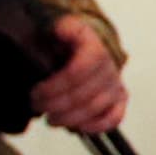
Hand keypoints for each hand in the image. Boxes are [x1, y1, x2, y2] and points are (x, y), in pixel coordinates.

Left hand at [33, 17, 126, 134]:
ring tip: (50, 119)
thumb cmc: (63, 40)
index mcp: (94, 46)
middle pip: (84, 94)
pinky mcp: (120, 98)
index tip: (36, 92)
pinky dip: (95, 126)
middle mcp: (109, 65)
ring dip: (70, 118)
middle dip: (56, 105)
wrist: (81, 45)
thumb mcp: (56, 27)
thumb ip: (57, 29)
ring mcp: (116, 83)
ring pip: (96, 108)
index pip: (78, 71)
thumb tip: (60, 30)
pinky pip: (114, 117)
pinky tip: (76, 127)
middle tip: (37, 106)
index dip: (55, 87)